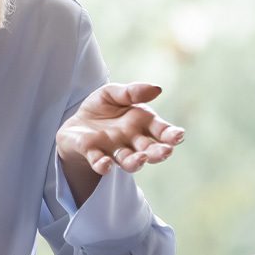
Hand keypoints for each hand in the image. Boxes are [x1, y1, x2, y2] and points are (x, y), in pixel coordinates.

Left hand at [56, 82, 183, 201]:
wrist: (77, 123)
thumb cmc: (102, 108)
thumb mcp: (113, 93)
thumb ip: (132, 92)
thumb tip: (156, 89)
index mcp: (142, 124)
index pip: (161, 131)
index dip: (171, 134)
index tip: (178, 135)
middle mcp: (132, 141)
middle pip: (149, 150)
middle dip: (158, 152)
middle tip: (166, 151)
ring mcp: (113, 149)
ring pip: (128, 160)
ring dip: (136, 161)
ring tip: (142, 159)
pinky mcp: (93, 153)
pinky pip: (99, 162)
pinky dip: (102, 165)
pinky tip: (105, 164)